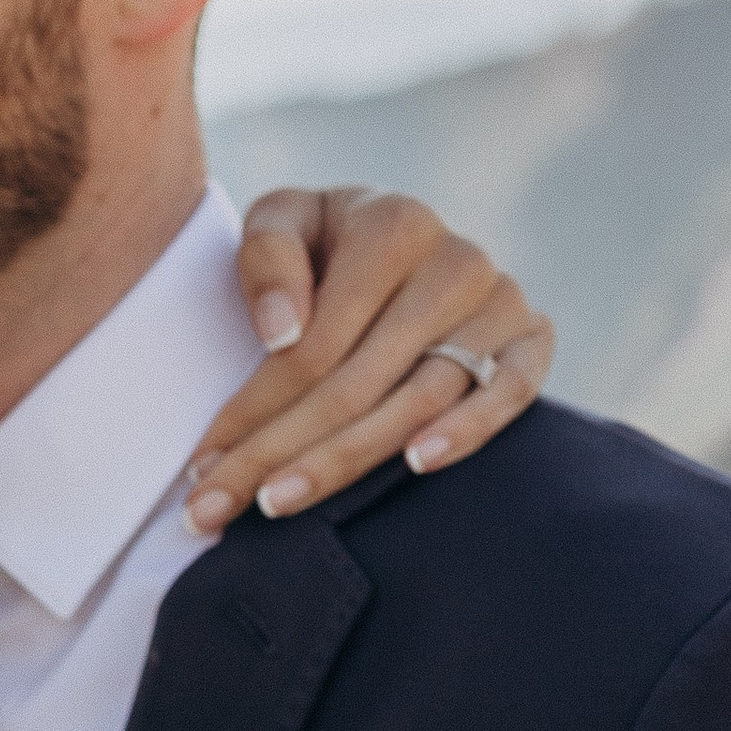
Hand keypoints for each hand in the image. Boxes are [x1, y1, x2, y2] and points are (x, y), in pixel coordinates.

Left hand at [185, 186, 554, 533]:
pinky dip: (468, 430)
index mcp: (393, 225)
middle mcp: (456, 261)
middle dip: (279, 453)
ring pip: (418, 401)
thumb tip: (283, 331)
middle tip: (214, 509)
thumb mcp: (283, 221)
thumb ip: (267, 257)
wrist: (400, 240)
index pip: (314, 343)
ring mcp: (501, 302)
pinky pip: (510, 393)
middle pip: (357, 383)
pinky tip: (415, 466)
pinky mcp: (532, 339)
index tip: (199, 467)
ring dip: (344, 462)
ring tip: (277, 504)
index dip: (252, 410)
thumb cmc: (326, 242)